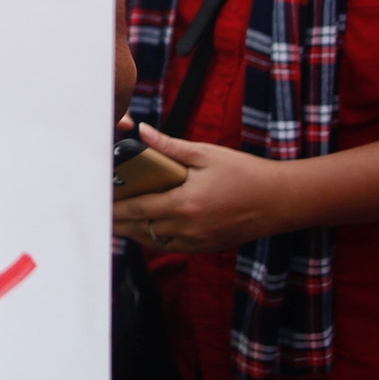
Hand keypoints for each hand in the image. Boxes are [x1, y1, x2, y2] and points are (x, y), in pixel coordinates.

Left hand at [111, 123, 299, 252]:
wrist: (279, 201)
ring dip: (134, 232)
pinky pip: (170, 247)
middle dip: (117, 222)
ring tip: (117, 220)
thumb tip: (143, 132)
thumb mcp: (206, 154)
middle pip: (139, 229)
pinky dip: (155, 238)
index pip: (137, 208)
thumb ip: (170, 147)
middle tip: (100, 212)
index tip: (99, 200)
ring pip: (153, 241)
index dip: (114, 206)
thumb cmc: (245, 173)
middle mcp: (186, 228)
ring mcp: (196, 241)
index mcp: (184, 203)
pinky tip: (147, 228)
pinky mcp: (205, 247)